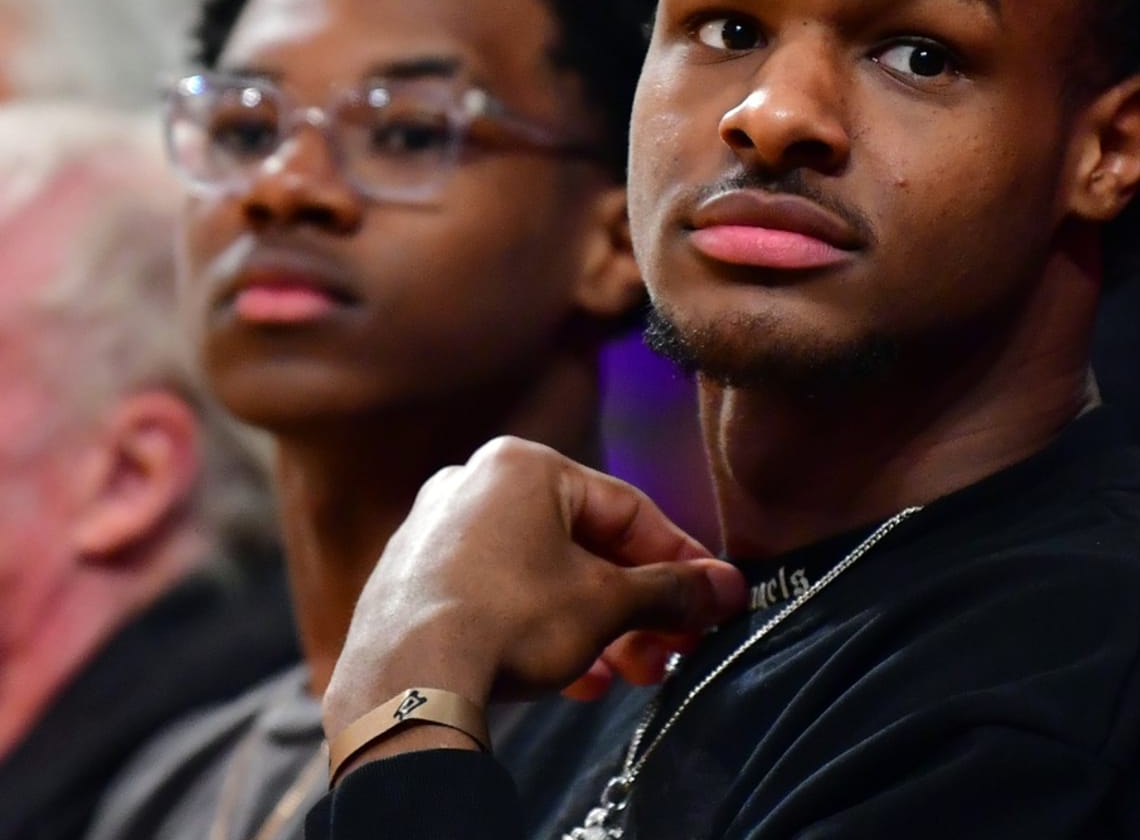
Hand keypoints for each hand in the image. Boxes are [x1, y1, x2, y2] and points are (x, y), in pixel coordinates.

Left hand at [324, 436, 745, 739]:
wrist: (405, 683)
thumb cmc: (509, 620)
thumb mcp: (606, 604)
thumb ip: (672, 591)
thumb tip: (727, 589)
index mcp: (523, 464)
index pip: (625, 508)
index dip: (678, 558)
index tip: (711, 597)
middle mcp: (473, 482)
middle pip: (581, 545)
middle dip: (632, 605)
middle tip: (669, 650)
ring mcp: (435, 529)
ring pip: (538, 574)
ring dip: (591, 624)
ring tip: (624, 673)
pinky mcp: (411, 576)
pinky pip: (494, 593)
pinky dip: (537, 627)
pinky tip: (571, 676)